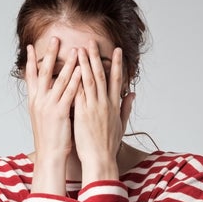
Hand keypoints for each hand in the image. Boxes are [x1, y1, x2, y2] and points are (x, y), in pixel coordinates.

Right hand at [25, 38, 81, 194]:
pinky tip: (82, 70)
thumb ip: (45, 102)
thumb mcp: (43, 118)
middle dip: (49, 54)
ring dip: (68, 63)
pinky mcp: (60, 112)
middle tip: (55, 38)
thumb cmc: (50, 138)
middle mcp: (39, 101)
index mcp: (34, 102)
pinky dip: (76, 80)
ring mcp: (49, 106)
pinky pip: (70, 93)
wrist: (49, 156)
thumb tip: (47, 93)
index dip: (30, 61)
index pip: (30, 76)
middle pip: (43, 73)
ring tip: (75, 49)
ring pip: (59, 80)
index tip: (30, 47)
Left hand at [72, 41, 133, 185]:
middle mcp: (105, 103)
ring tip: (79, 49)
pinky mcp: (82, 113)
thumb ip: (126, 107)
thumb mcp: (121, 125)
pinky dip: (75, 81)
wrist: (100, 159)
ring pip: (89, 80)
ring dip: (84, 64)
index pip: (117, 80)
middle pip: (101, 75)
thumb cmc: (109, 145)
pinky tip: (70, 70)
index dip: (117, 64)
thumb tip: (132, 94)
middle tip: (91, 42)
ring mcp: (94, 107)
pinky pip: (78, 93)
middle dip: (96, 57)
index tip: (116, 50)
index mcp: (114, 105)